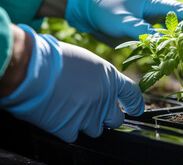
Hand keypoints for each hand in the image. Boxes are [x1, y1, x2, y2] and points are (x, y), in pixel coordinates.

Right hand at [0, 25, 143, 142]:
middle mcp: (105, 99)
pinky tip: (58, 115)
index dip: (135, 103)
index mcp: (111, 79)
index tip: (135, 109)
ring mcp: (89, 116)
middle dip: (108, 118)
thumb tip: (99, 87)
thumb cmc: (56, 59)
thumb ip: (99, 77)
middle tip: (94, 112)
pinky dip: (66, 128)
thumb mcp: (87, 61)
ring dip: (85, 124)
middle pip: (116, 120)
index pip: (132, 94)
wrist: (34, 69)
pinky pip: (74, 135)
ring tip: (70, 110)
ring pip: (95, 130)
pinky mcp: (71, 128)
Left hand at [65, 0, 182, 44]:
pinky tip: (177, 56)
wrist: (88, 10)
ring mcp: (152, 23)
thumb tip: (163, 44)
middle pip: (181, 22)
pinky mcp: (146, 33)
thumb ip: (143, 32)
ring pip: (173, 33)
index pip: (180, 11)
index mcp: (154, 3)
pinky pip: (162, 41)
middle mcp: (156, 13)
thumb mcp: (123, 22)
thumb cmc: (105, 9)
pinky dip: (170, 48)